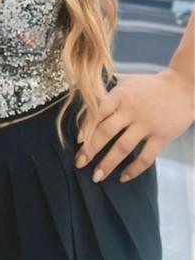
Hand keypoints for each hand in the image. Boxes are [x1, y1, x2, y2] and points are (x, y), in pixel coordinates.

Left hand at [74, 69, 193, 182]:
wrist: (182, 87)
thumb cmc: (151, 85)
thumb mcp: (127, 81)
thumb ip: (109, 91)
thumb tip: (87, 94)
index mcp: (120, 95)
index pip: (98, 112)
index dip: (86, 128)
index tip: (77, 142)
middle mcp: (131, 110)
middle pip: (106, 132)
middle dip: (90, 150)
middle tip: (80, 164)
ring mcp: (146, 124)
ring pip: (123, 147)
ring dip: (108, 164)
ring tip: (97, 176)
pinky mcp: (161, 136)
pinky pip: (145, 157)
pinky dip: (133, 170)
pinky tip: (123, 177)